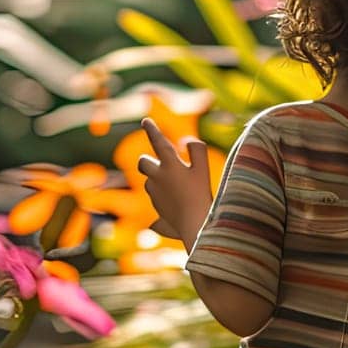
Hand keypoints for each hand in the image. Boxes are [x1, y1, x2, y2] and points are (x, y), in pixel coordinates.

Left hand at [136, 116, 212, 247]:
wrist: (195, 227)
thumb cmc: (202, 195)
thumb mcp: (204, 169)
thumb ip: (197, 150)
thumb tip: (184, 141)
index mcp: (169, 165)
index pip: (158, 141)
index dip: (152, 129)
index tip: (145, 121)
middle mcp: (157, 178)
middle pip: (143, 163)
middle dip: (149, 160)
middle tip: (162, 163)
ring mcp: (154, 195)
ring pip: (150, 181)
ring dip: (158, 179)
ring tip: (179, 187)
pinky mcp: (156, 209)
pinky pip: (157, 198)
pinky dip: (165, 197)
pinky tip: (179, 204)